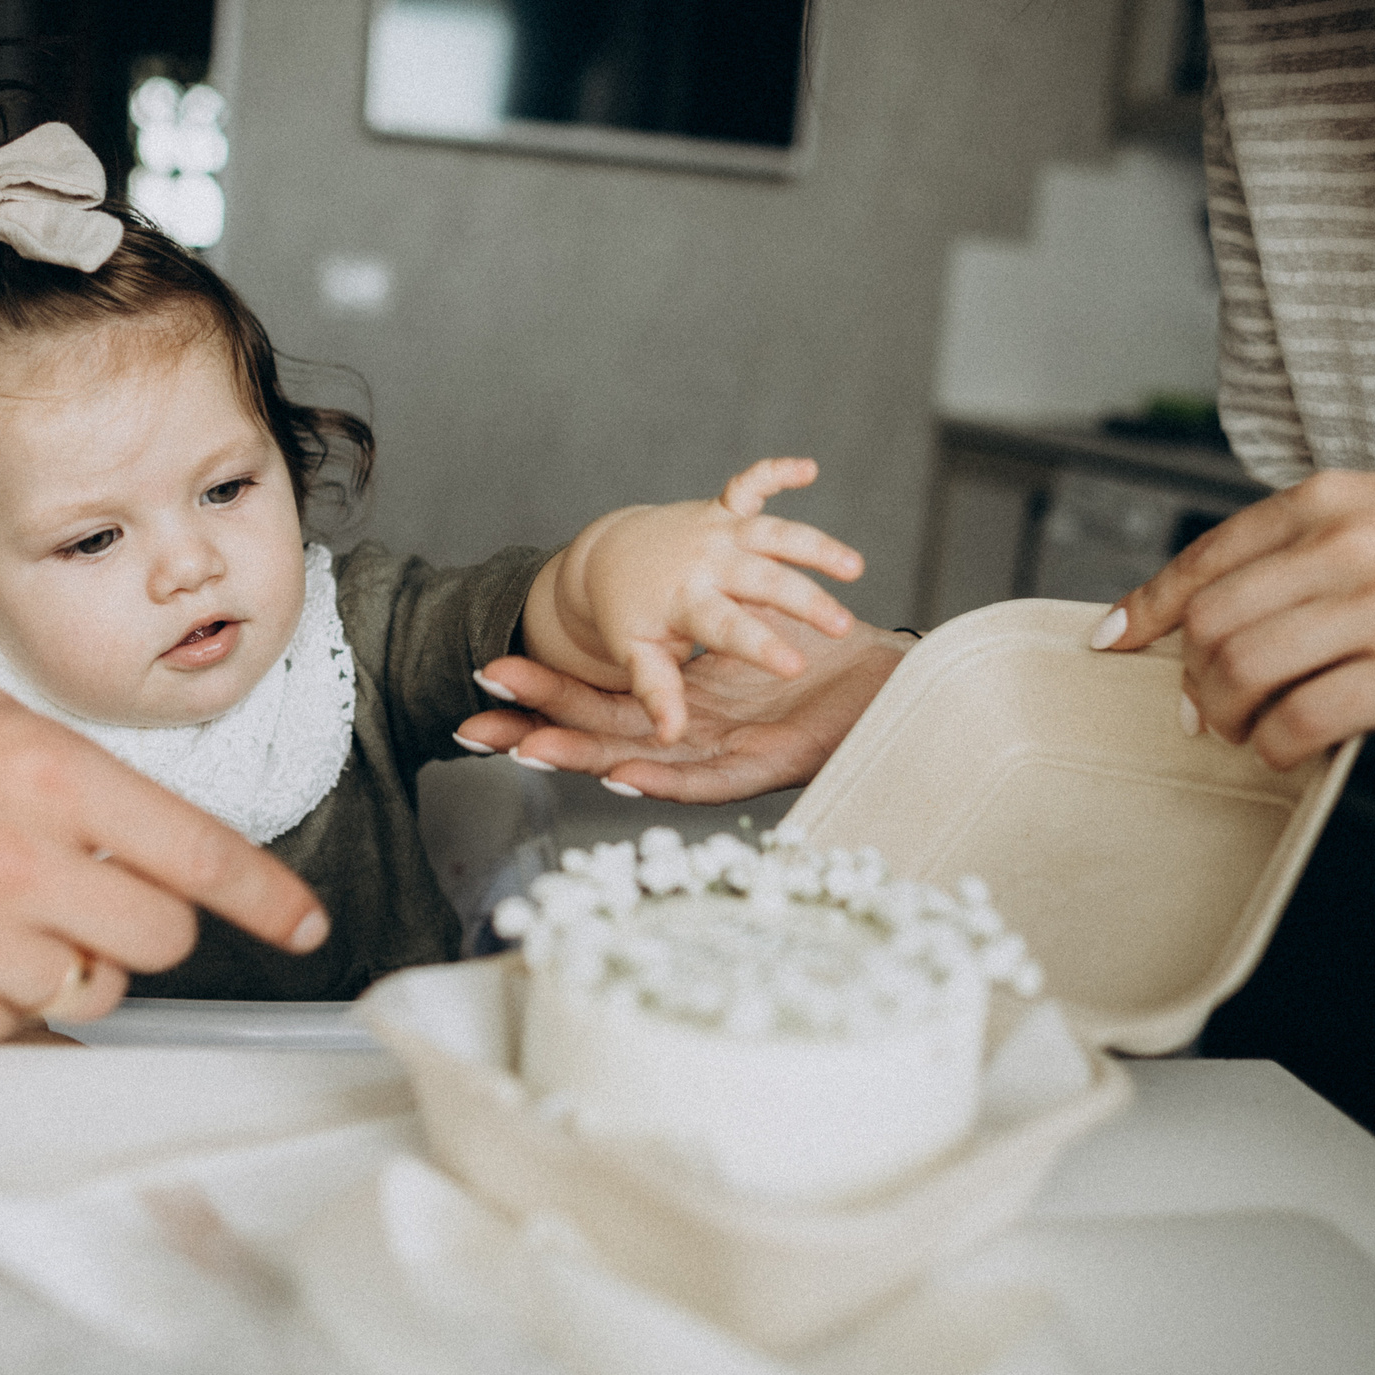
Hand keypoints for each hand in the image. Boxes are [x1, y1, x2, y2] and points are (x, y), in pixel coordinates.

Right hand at [0, 657, 328, 1055]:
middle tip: (64, 897)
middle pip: (162, 936)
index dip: (266, 896)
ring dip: (61, 967)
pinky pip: (15, 1035)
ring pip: (94, 992)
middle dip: (132, 923)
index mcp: (42, 773)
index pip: (197, 850)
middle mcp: (19, 862)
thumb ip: (72, 781)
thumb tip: (155, 845)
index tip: (303, 924)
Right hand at [460, 618, 915, 803]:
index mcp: (686, 707)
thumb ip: (708, 619)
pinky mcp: (764, 775)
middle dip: (536, 728)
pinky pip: (705, 782)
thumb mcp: (757, 624)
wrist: (901, 683)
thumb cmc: (834, 659)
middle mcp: (694, 739)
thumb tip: (662, 592)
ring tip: (527, 751)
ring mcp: (723, 761)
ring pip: (637, 762)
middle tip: (473, 726)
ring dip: (580, 755)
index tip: (488, 679)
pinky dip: (662, 776)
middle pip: (600, 735)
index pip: (598, 703)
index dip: (543, 693)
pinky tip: (620, 772)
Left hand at [524, 458, 864, 742]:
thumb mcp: (637, 657)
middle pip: (763, 581)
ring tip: (855, 569)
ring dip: (814, 547)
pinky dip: (776, 471)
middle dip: (805, 602)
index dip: (762, 645)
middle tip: (842, 627)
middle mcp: (705, 562)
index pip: (729, 628)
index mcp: (685, 604)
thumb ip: (658, 692)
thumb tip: (667, 736)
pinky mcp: (725, 508)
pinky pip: (751, 484)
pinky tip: (808, 468)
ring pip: (772, 534)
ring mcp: (717, 531)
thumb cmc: (630, 618)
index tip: (795, 666)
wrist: (611, 560)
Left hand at [1099, 469, 1374, 769]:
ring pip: (1241, 673)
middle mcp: (1348, 545)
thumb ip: (1330, 542)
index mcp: (1338, 499)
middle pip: (1208, 622)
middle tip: (1201, 709)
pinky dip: (1279, 747)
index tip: (1114, 640)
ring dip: (1227, 718)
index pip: (1205, 557)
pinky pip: (1305, 721)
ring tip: (1248, 734)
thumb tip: (1256, 599)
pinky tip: (1293, 754)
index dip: (1145, 607)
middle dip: (1188, 676)